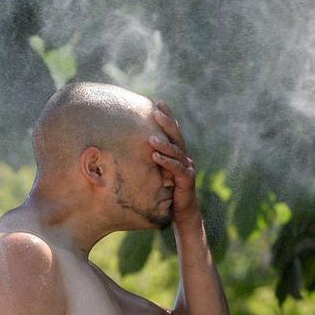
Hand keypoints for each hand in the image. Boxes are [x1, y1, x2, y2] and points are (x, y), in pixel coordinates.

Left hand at [148, 100, 199, 222]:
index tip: (158, 102)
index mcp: (177, 153)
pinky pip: (176, 169)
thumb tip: (127, 146)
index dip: (167, 117)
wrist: (180, 212)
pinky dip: (166, 162)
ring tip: (151, 138)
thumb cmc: (166, 191)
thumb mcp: (156, 171)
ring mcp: (187, 168)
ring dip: (163, 144)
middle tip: (157, 110)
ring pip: (176, 152)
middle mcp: (184, 157)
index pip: (173, 131)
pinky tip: (155, 156)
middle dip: (167, 122)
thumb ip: (150, 158)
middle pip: (176, 136)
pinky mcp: (187, 180)